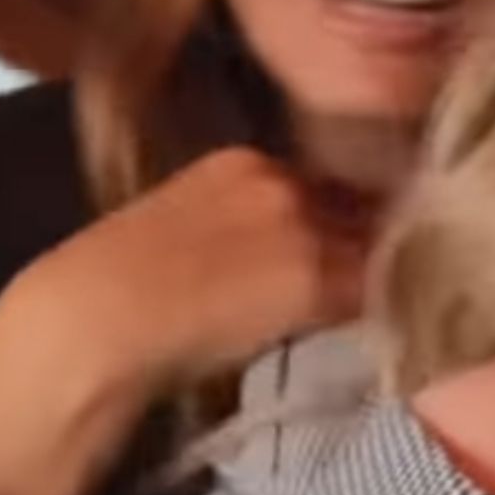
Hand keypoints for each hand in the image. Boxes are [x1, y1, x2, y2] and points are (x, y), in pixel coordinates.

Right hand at [0, 150, 374, 494]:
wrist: (94, 320)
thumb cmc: (114, 295)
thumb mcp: (179, 239)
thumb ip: (236, 234)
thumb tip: (274, 269)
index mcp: (238, 162)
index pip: (323, 185)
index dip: (345, 224)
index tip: (359, 250)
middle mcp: (277, 178)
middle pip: (359, 209)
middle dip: (378, 244)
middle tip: (399, 279)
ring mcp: (299, 225)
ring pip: (375, 247)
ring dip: (389, 277)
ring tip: (401, 306)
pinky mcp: (313, 276)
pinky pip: (373, 292)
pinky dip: (387, 312)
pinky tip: (391, 332)